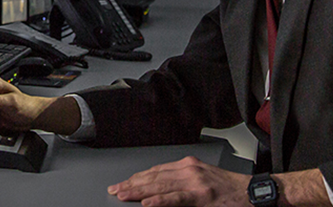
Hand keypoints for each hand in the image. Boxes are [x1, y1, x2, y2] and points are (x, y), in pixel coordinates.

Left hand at [107, 156, 249, 205]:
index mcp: (188, 165)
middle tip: (115, 190)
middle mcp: (189, 170)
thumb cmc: (229, 190)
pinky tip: (147, 203)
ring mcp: (195, 182)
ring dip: (139, 192)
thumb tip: (159, 191)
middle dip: (132, 184)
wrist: (253, 193)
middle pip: (154, 177)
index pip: (156, 171)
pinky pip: (176, 199)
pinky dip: (159, 201)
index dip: (137, 178)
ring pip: (160, 187)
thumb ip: (181, 182)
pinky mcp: (202, 196)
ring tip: (123, 195)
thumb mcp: (202, 180)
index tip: (123, 183)